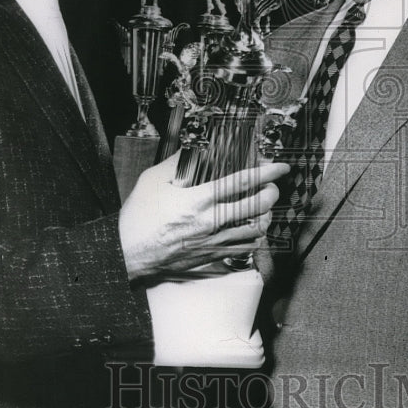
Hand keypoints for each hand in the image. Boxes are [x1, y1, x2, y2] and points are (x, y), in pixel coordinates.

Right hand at [118, 153, 288, 280]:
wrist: (128, 252)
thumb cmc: (138, 217)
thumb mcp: (153, 180)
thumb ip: (177, 162)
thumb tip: (193, 149)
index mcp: (198, 199)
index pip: (241, 182)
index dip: (266, 173)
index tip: (280, 167)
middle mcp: (210, 221)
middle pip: (256, 207)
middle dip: (272, 194)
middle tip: (273, 187)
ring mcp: (213, 242)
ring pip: (256, 231)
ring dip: (266, 216)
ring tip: (265, 208)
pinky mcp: (211, 258)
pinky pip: (244, 250)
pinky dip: (254, 238)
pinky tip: (251, 230)